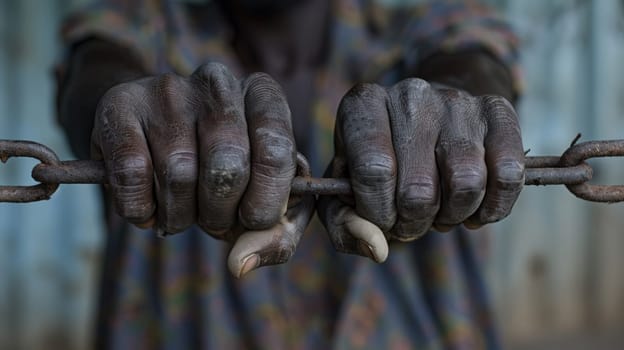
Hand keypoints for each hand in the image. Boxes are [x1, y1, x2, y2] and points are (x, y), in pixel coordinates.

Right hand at [92, 63, 313, 276]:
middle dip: (220, 214)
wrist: (150, 131)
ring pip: (178, 175)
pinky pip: (132, 176)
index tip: (253, 221)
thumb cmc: (217, 169)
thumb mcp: (258, 196)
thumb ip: (275, 234)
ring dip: (179, 216)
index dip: (266, 201)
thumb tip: (240, 263)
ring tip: (178, 212)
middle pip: (226, 167)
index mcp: (261, 95)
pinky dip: (140, 210)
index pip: (275, 151)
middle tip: (212, 220)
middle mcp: (217, 82)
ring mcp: (167, 89)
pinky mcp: (120, 105)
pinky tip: (148, 207)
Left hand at [318, 78, 524, 261]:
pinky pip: (508, 174)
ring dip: (453, 217)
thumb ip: (344, 223)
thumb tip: (376, 248)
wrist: (424, 124)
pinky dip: (493, 208)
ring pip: (466, 183)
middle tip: (411, 219)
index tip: (381, 218)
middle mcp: (410, 95)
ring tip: (440, 212)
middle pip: (419, 188)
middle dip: (414, 222)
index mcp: (363, 106)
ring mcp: (456, 100)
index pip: (375, 171)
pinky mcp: (498, 111)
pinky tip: (475, 209)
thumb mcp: (346, 193)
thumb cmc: (378, 165)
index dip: (379, 212)